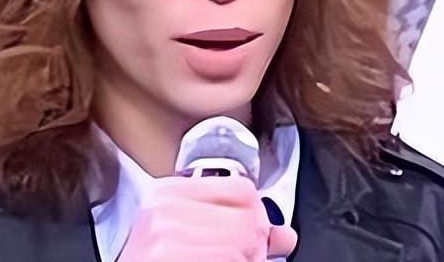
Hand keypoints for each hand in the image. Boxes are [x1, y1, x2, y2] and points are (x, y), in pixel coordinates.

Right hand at [117, 174, 298, 261]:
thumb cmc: (159, 260)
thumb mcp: (189, 236)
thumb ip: (235, 228)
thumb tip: (285, 235)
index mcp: (168, 192)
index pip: (242, 188)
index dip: (255, 216)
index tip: (250, 237)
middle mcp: (163, 210)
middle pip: (247, 219)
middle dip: (253, 247)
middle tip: (242, 258)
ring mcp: (165, 237)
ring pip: (242, 247)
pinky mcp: (168, 257)